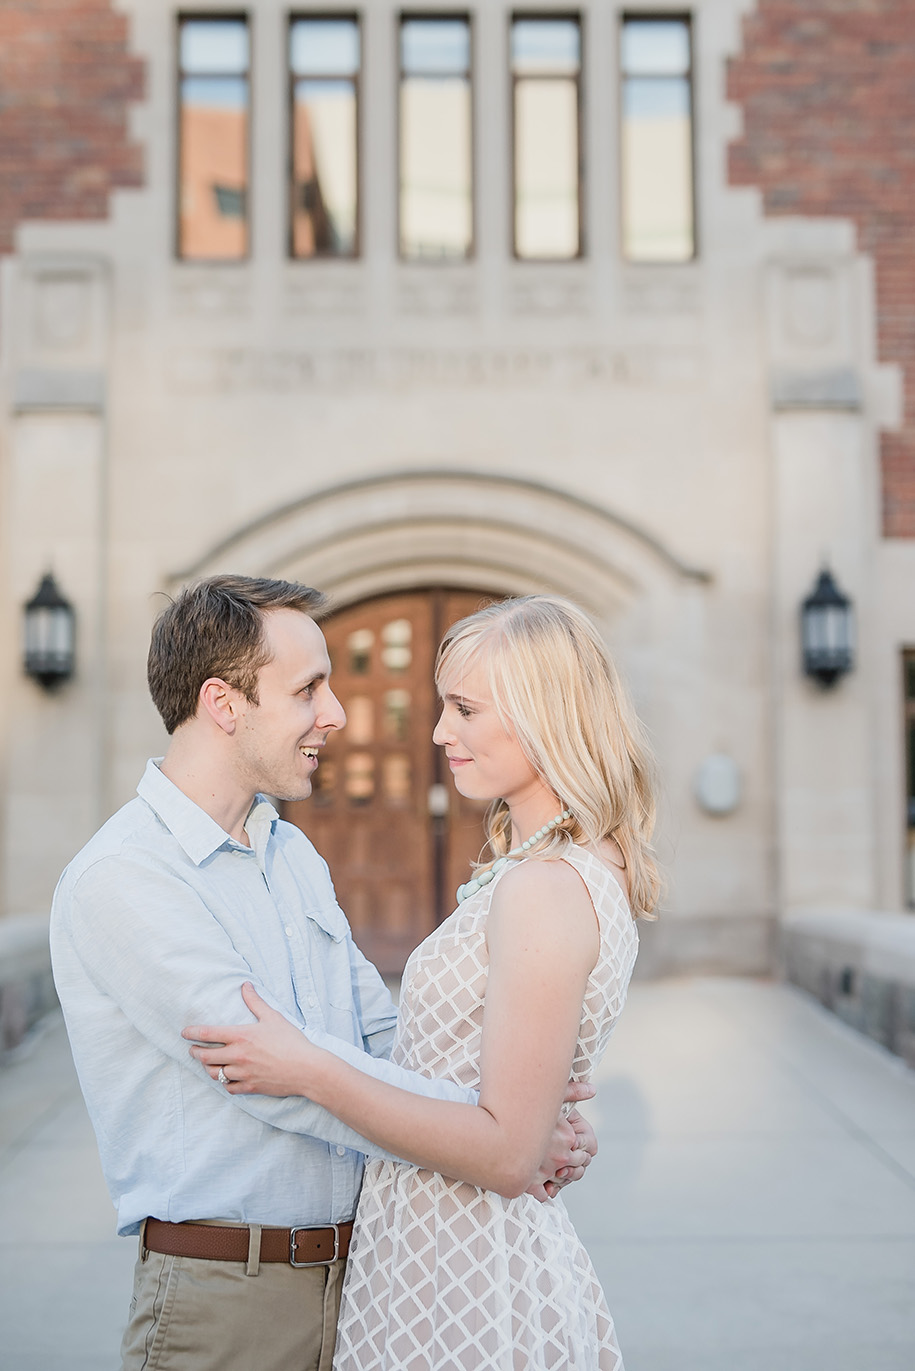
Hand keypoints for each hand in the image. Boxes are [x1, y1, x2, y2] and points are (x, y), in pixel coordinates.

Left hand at [183, 983, 317, 1095]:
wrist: (307, 1068)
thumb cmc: (291, 1041)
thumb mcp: (273, 1017)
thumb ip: (255, 1001)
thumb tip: (245, 985)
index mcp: (241, 1036)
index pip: (208, 1034)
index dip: (192, 1033)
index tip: (184, 1033)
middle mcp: (238, 1056)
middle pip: (205, 1057)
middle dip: (195, 1052)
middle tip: (193, 1050)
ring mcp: (243, 1073)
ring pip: (214, 1074)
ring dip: (208, 1068)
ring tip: (208, 1063)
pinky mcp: (250, 1087)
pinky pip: (229, 1087)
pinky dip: (225, 1082)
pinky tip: (227, 1077)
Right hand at [526, 1080, 595, 1202]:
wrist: (488, 1129)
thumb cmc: (516, 1106)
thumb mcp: (547, 1094)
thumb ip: (572, 1092)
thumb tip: (593, 1089)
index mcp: (568, 1136)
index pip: (586, 1147)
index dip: (578, 1145)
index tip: (565, 1139)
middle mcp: (561, 1156)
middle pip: (577, 1164)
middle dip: (570, 1160)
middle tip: (555, 1151)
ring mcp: (545, 1172)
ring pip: (562, 1180)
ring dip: (558, 1176)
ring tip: (546, 1164)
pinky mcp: (530, 1185)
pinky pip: (545, 1194)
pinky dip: (544, 1190)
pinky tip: (536, 1177)